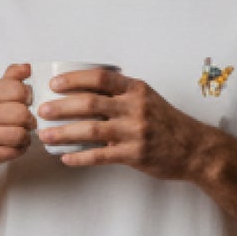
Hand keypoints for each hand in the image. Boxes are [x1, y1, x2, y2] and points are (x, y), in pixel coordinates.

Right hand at [0, 63, 34, 181]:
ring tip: (22, 137)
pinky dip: (19, 151)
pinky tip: (15, 148)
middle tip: (28, 124)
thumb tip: (28, 67)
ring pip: (17, 134)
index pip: (17, 89)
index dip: (29, 98)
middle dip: (30, 121)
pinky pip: (10, 152)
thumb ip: (11, 80)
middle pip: (20, 113)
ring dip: (26, 138)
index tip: (27, 104)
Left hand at [36, 69, 214, 182]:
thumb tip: (86, 92)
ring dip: (64, 132)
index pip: (100, 78)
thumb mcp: (148, 99)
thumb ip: (122, 95)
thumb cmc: (168, 124)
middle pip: (90, 102)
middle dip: (61, 106)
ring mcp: (135, 131)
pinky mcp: (135, 154)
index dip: (74, 79)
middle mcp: (135, 107)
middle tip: (41, 110)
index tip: (54, 84)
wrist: (194, 149)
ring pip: (91, 129)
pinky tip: (66, 158)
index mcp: (136, 89)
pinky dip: (80, 157)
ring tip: (45, 136)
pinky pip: (101, 156)